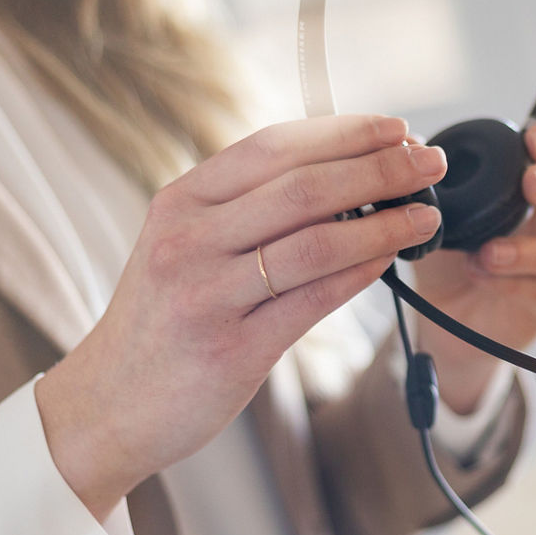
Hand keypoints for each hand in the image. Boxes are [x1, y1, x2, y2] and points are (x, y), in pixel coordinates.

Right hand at [35, 114, 446, 519]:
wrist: (107, 404)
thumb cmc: (161, 317)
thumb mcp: (183, 243)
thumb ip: (245, 207)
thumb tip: (342, 173)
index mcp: (180, 201)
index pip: (274, 146)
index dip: (344, 133)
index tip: (395, 129)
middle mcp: (188, 239)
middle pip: (303, 187)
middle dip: (378, 169)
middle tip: (428, 163)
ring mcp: (207, 294)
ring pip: (316, 241)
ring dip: (384, 223)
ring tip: (426, 214)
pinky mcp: (232, 350)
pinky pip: (313, 300)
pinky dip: (360, 272)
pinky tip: (390, 259)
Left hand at [411, 113, 535, 412]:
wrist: (442, 312)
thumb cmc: (454, 244)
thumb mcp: (442, 201)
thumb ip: (438, 170)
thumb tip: (415, 141)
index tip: (533, 141)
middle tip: (531, 183)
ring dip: (529, 249)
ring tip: (487, 250)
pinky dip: (509, 281)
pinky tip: (479, 271)